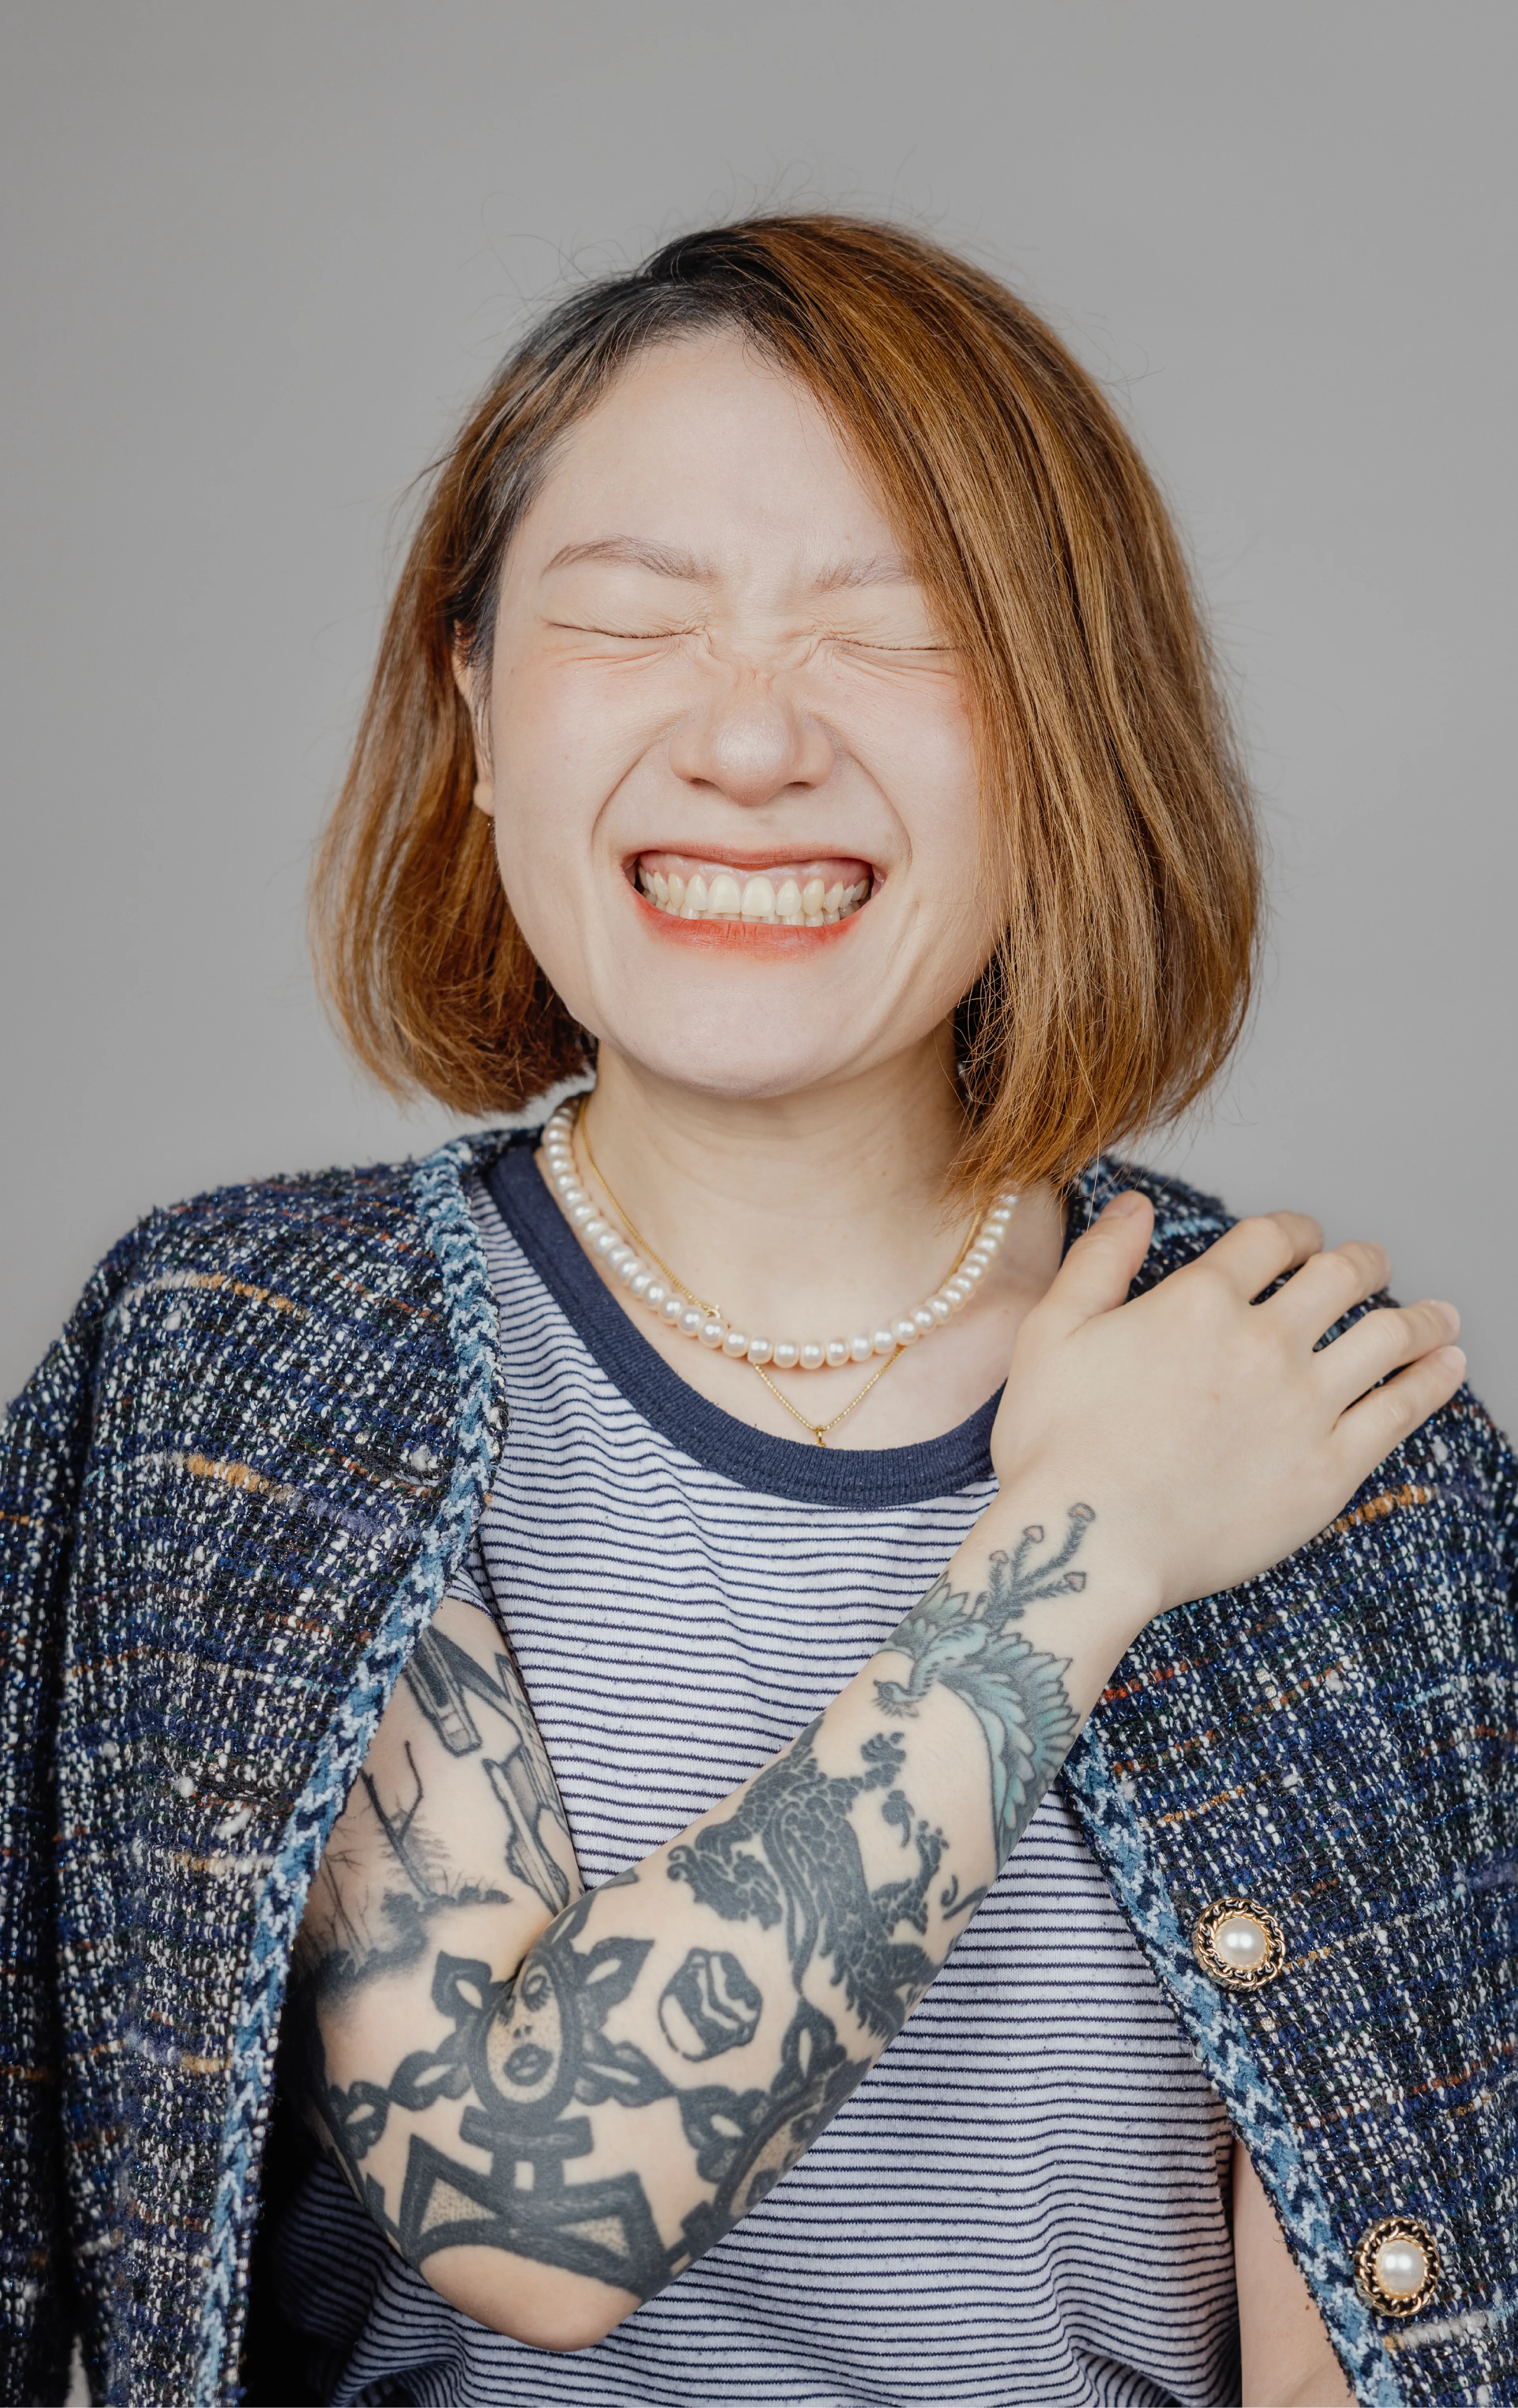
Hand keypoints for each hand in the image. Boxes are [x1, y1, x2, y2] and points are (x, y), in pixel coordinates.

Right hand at [989, 1193, 1463, 1625]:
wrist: (1091, 1544)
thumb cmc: (1058, 1447)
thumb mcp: (1051, 1333)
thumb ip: (1098, 1261)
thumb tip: (1133, 1206)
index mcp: (1199, 1302)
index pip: (1272, 1238)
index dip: (1295, 1231)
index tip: (1303, 1241)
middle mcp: (1262, 1342)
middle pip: (1341, 1277)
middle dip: (1363, 1262)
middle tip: (1372, 1266)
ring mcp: (1303, 1406)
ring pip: (1386, 1336)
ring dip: (1420, 1317)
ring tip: (1439, 1316)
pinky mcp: (1328, 1469)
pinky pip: (1401, 1411)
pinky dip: (1433, 1380)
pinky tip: (1448, 1365)